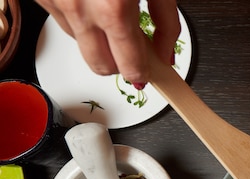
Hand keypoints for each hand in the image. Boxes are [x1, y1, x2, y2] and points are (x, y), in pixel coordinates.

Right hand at [35, 0, 179, 84]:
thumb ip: (167, 24)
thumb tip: (166, 56)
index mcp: (113, 9)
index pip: (130, 66)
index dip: (141, 74)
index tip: (145, 75)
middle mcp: (80, 8)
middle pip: (100, 66)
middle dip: (118, 64)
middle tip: (129, 47)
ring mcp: (57, 1)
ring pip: (80, 45)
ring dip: (97, 39)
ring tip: (108, 11)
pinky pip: (63, 21)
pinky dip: (79, 18)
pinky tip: (89, 1)